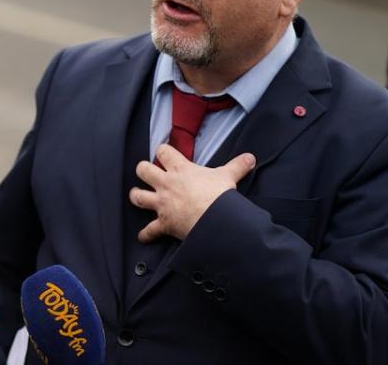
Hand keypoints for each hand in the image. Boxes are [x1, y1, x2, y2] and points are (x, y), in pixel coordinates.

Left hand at [129, 145, 255, 242]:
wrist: (216, 220)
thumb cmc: (219, 196)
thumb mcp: (228, 176)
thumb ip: (237, 165)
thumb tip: (250, 158)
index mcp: (181, 170)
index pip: (164, 152)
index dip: (162, 151)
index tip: (163, 152)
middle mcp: (167, 184)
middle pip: (143, 170)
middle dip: (143, 170)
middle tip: (147, 172)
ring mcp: (162, 204)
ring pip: (138, 197)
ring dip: (137, 197)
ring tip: (138, 196)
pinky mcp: (164, 223)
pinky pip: (149, 230)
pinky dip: (146, 234)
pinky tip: (143, 236)